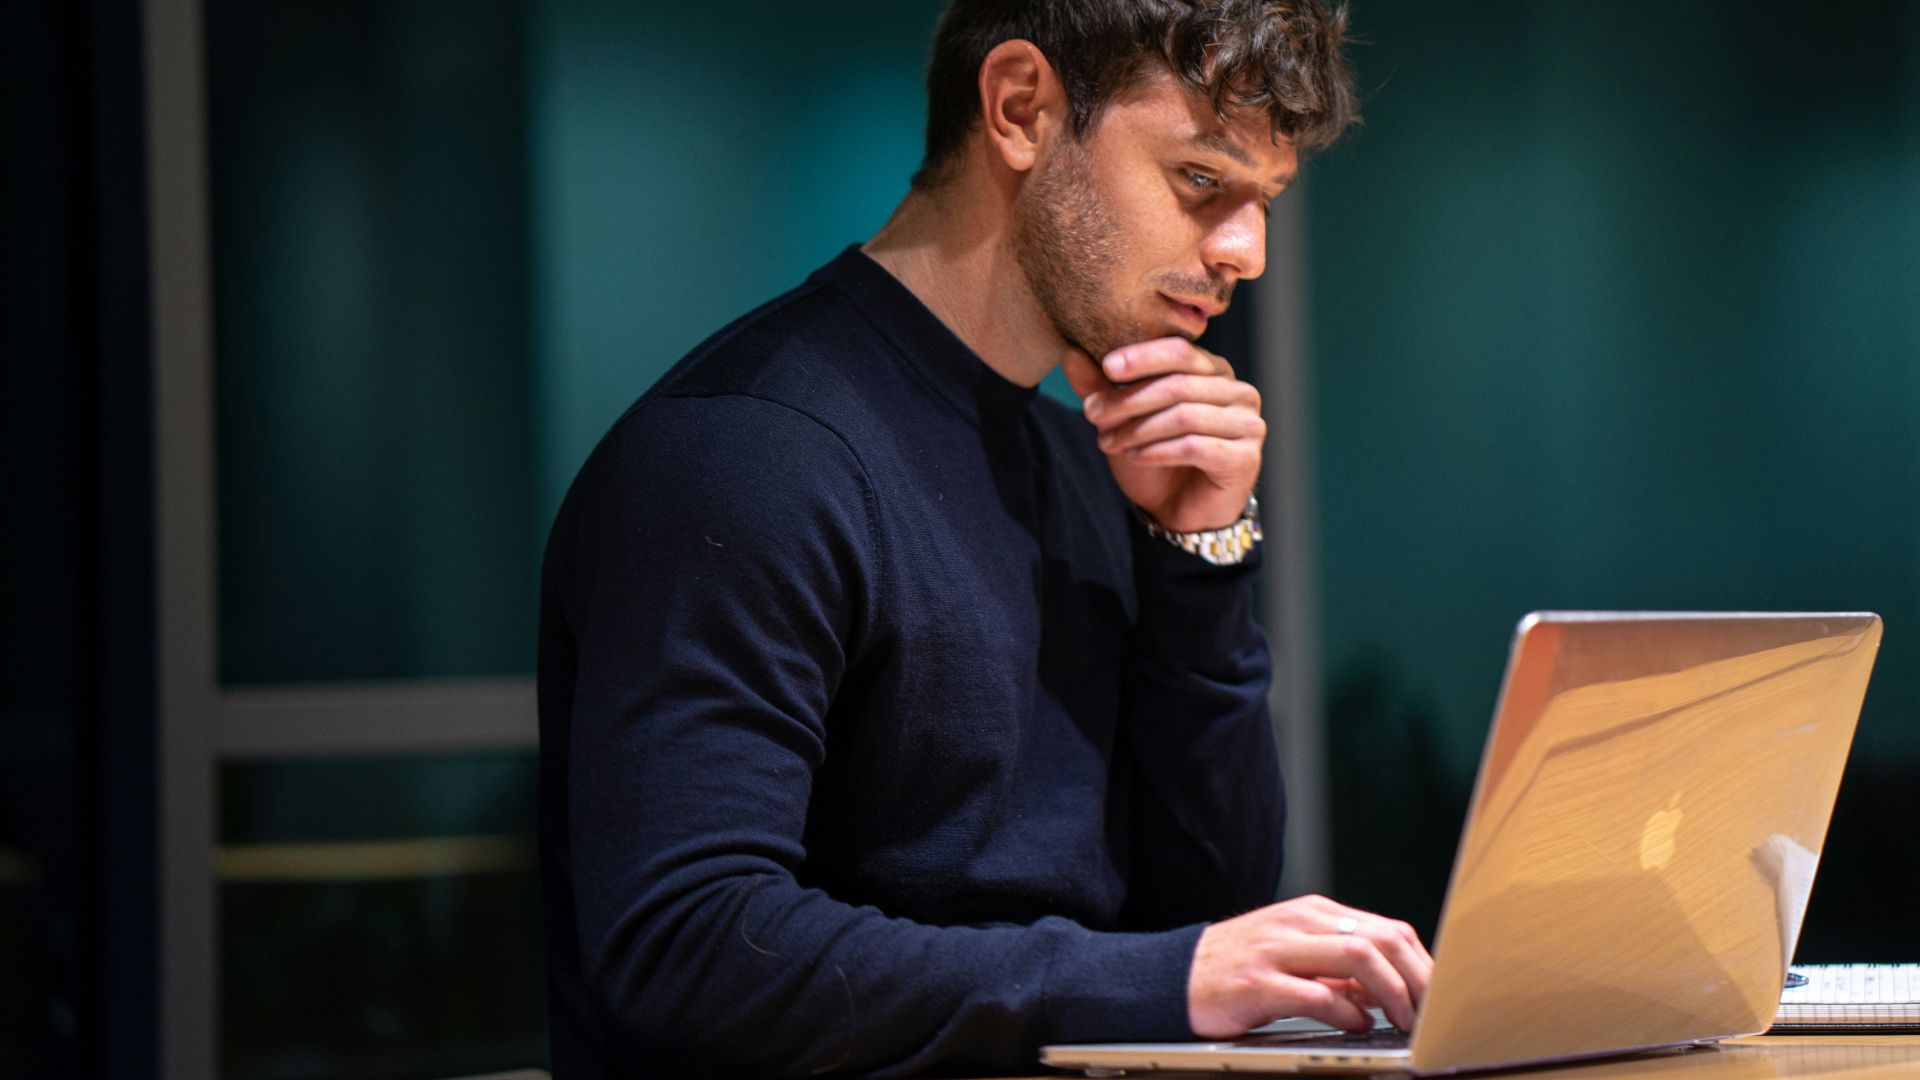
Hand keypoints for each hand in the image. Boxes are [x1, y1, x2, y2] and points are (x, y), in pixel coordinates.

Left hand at [1060, 339, 1264, 532]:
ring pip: (1185, 415)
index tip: (1107, 367)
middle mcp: (1238, 392)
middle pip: (1178, 384)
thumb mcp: (1122, 419)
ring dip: (1139, 429)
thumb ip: (1101, 387)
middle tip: (1093, 415)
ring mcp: (1248, 424)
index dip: (1143, 357)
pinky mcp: (1245, 458)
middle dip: (1129, 400)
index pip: (1181, 351)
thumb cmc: (1156, 458)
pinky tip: (1136, 457)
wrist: (1179, 511)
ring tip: (1108, 443)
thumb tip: (1070, 352)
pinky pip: (1196, 447)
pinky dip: (1159, 451)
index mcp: (1215, 371)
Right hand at [1187, 894, 1433, 1037]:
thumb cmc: (1240, 971)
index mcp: (1313, 913)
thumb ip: (1339, 969)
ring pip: (1357, 956)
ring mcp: (1277, 950)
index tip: (1437, 999)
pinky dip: (1348, 1012)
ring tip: (1402, 1021)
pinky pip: (1317, 994)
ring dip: (1392, 993)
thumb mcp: (1294, 957)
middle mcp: (1298, 923)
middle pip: (1380, 939)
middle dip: (1417, 980)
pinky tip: (1356, 1026)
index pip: (1387, 929)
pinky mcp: (1257, 983)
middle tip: (1429, 1015)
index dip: (1422, 966)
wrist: (1174, 979)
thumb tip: (1391, 991)